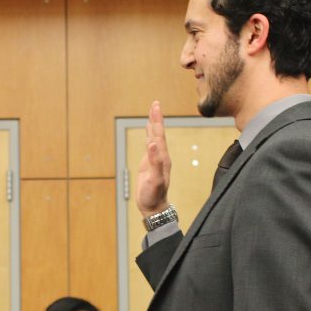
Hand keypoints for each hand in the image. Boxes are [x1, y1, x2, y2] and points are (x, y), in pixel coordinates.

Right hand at [136, 100, 171, 215]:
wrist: (154, 207)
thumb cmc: (154, 195)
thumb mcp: (155, 180)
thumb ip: (154, 162)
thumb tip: (152, 144)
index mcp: (162, 158)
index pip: (159, 135)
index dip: (157, 120)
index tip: (155, 107)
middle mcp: (161, 156)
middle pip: (158, 133)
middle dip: (156, 118)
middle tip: (155, 103)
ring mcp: (155, 159)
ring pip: (155, 138)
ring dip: (154, 125)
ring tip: (152, 113)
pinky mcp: (150, 163)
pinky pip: (150, 146)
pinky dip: (149, 136)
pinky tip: (148, 133)